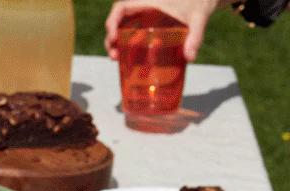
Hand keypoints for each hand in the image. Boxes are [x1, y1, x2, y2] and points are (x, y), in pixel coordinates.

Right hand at [105, 0, 222, 61]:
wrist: (204, 0)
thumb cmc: (201, 3)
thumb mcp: (199, 18)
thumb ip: (196, 36)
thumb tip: (190, 57)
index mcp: (150, 1)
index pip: (122, 6)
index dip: (112, 21)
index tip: (113, 37)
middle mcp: (144, 7)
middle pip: (118, 20)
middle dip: (111, 38)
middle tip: (114, 57)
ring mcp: (146, 16)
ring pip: (122, 27)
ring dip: (115, 43)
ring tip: (117, 59)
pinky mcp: (150, 24)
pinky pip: (132, 32)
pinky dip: (126, 44)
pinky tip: (127, 58)